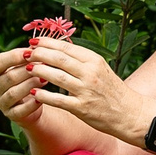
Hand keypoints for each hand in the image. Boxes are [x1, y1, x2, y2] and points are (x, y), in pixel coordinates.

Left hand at [0, 37, 149, 145]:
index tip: (34, 41)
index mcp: (94, 61)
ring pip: (57, 77)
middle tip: (26, 52)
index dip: (48, 43)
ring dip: (39, 71)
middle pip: (59, 59)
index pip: (67, 48)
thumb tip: (59, 50)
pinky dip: (44, 96)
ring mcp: (86, 91)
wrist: (129, 113)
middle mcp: (90, 73)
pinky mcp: (82, 109)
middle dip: (40, 54)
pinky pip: (59, 100)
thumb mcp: (100, 69)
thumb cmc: (112, 91)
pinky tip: (33, 93)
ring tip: (26, 68)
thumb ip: (82, 61)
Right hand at [0, 48, 51, 127]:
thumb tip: (36, 44)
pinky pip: (20, 110)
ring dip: (31, 84)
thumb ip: (27, 55)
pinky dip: (31, 104)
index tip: (30, 52)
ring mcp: (1, 102)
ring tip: (45, 79)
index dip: (14, 56)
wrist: (30, 102)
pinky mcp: (11, 115)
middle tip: (44, 65)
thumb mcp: (23, 65)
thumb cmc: (26, 78)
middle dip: (28, 70)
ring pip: (14, 93)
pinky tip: (41, 97)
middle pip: (9, 77)